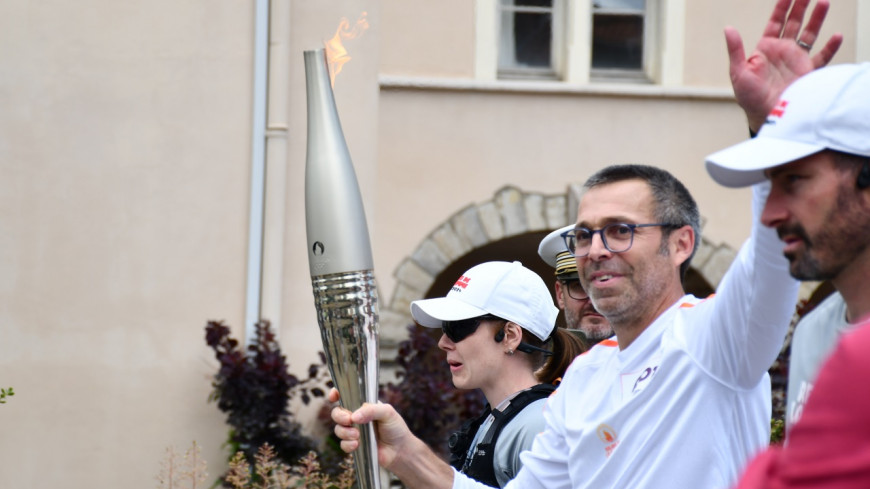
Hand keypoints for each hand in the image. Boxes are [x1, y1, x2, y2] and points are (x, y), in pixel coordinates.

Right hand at [328, 388, 413, 469]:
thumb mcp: (388, 413)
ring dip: (345, 432)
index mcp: (364, 405)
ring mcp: (354, 431)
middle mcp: (357, 417)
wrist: (400, 451)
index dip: (336, 394)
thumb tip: (354, 416)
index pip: (346, 396)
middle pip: (337, 412)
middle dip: (339, 416)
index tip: (333, 397)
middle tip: (349, 420)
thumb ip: (371, 410)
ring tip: (357, 436)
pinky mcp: (354, 445)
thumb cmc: (396, 428)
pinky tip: (357, 444)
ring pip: (338, 429)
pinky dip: (347, 444)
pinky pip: (342, 444)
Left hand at [725, 0, 842, 131]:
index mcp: (765, 49)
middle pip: (794, 23)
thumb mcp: (738, 72)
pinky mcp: (807, 72)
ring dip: (817, 19)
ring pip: (809, 34)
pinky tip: (836, 36)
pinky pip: (822, 57)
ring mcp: (796, 60)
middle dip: (801, 7)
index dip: (782, 7)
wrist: (765, 115)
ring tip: (823, 3)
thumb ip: (735, 50)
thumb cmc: (748, 97)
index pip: (776, 22)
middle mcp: (782, 52)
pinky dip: (830, 47)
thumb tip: (728, 29)